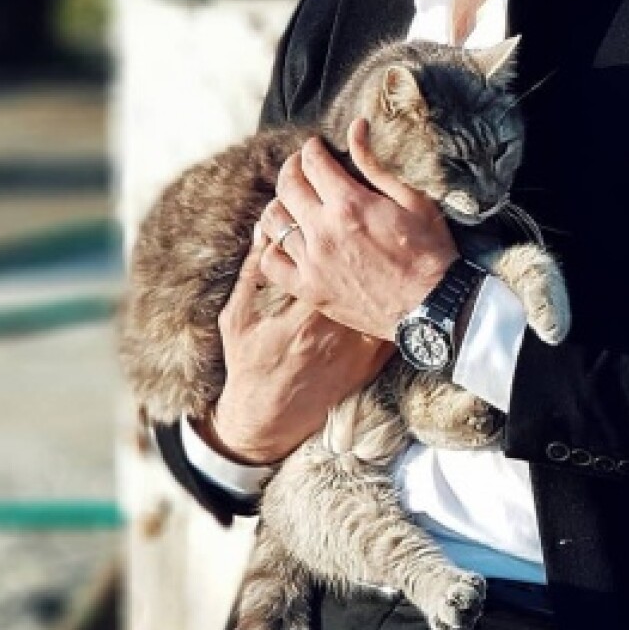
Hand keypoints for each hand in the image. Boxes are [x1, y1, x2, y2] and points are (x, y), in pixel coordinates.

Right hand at [207, 227, 392, 464]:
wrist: (268, 420)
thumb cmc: (248, 366)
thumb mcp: (236, 318)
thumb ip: (251, 273)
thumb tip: (264, 231)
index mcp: (302, 312)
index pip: (325, 258)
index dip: (327, 228)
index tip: (328, 209)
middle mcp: (335, 329)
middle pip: (358, 271)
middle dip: (359, 240)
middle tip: (359, 218)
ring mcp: (357, 346)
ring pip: (380, 292)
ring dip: (381, 264)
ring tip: (381, 239)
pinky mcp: (370, 360)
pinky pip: (389, 321)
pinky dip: (393, 297)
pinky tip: (392, 275)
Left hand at [258, 119, 458, 339]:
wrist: (431, 307)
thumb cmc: (429, 252)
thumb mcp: (412, 200)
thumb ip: (375, 164)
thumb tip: (356, 127)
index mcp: (349, 203)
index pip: (312, 162)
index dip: (312, 148)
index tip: (316, 147)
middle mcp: (323, 230)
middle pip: (287, 185)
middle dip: (292, 168)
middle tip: (302, 166)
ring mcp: (311, 262)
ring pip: (274, 220)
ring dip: (281, 203)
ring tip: (293, 202)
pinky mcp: (308, 289)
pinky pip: (270, 262)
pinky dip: (271, 246)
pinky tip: (284, 239)